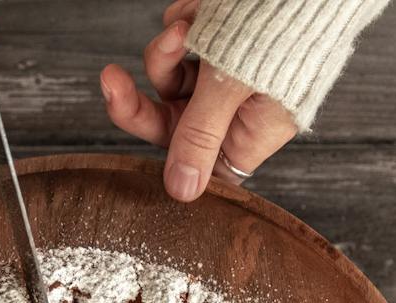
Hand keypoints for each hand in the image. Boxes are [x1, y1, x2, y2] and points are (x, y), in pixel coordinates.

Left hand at [99, 0, 298, 200]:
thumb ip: (201, 135)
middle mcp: (237, 110)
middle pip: (172, 120)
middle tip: (112, 78)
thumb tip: (182, 191)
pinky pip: (182, 41)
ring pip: (171, 75)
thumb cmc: (283, 32)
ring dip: (168, 48)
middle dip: (140, 96)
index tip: (133, 119)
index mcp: (250, 134)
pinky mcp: (220, 45)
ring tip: (188, 26)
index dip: (164, 149)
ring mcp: (226, 76)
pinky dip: (185, 24)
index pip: (197, 163)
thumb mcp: (232, 87)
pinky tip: (205, 12)